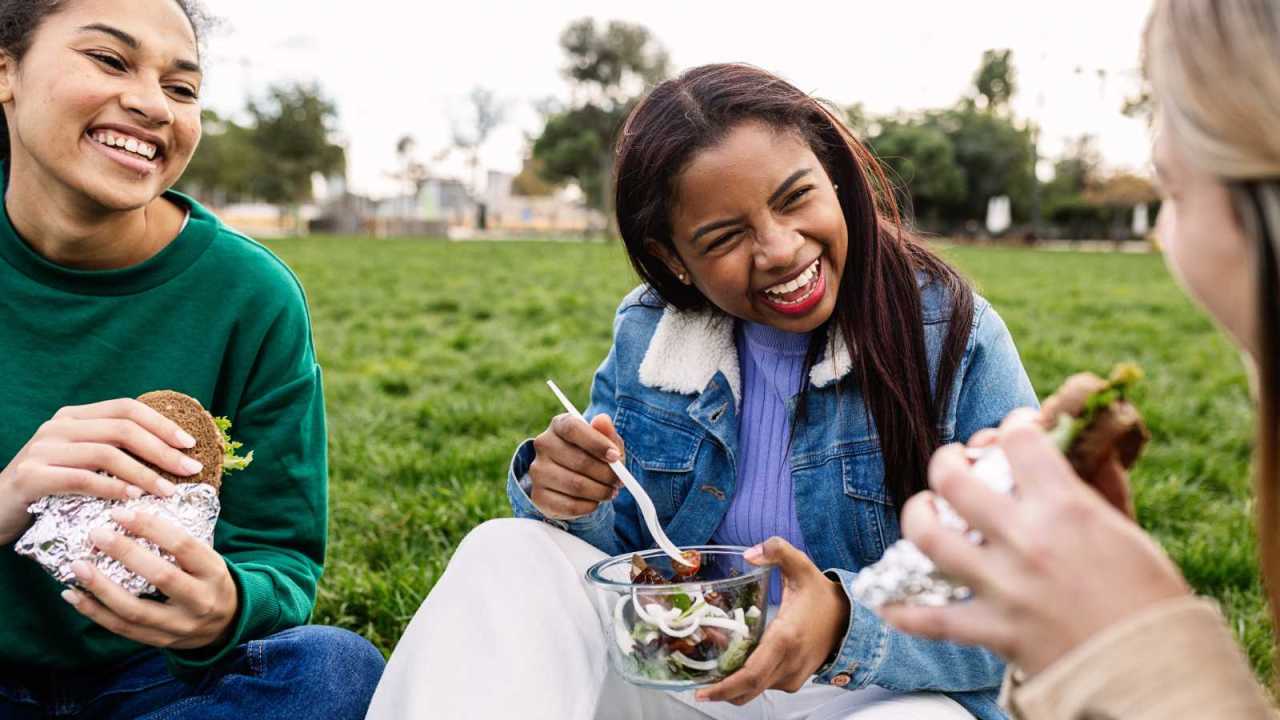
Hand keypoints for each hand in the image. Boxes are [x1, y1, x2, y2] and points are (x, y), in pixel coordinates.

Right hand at [0, 399, 203, 544]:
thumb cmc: (49, 489)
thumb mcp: (83, 462)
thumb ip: (115, 452)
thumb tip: (171, 455)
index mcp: (75, 416)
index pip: (127, 408)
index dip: (162, 424)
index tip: (190, 444)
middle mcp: (59, 426)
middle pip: (122, 429)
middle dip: (162, 449)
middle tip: (190, 469)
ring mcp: (42, 449)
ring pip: (106, 453)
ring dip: (144, 473)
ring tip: (168, 491)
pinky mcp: (31, 476)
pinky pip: (81, 478)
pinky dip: (112, 488)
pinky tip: (134, 499)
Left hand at [61, 507, 237, 649]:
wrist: (228, 623)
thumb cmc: (209, 580)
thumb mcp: (208, 559)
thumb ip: (179, 543)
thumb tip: (134, 512)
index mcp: (213, 571)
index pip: (183, 545)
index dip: (151, 527)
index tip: (120, 513)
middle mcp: (200, 600)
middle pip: (161, 576)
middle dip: (125, 553)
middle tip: (96, 534)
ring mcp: (180, 625)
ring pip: (136, 609)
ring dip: (102, 588)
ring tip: (78, 567)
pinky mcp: (160, 641)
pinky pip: (123, 628)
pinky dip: (95, 612)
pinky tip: (74, 595)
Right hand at [529, 413, 624, 518]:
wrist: (573, 479)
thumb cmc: (592, 455)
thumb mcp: (605, 441)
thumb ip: (607, 432)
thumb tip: (603, 420)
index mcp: (559, 425)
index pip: (573, 429)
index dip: (597, 443)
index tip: (615, 457)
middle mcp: (543, 445)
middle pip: (579, 460)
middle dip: (606, 473)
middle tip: (619, 480)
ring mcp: (538, 471)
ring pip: (575, 485)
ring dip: (600, 491)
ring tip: (610, 491)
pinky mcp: (539, 496)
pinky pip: (569, 505)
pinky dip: (589, 506)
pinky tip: (595, 501)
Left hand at [696, 538, 849, 704]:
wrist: (848, 618)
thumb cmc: (822, 596)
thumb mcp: (801, 566)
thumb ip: (777, 550)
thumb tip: (749, 553)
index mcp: (785, 638)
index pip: (751, 674)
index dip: (725, 687)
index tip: (703, 692)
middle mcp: (789, 663)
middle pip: (748, 690)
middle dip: (721, 693)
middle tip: (700, 689)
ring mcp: (793, 675)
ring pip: (756, 690)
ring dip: (734, 684)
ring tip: (714, 669)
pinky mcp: (795, 680)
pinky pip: (766, 686)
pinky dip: (749, 682)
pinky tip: (738, 665)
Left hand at [881, 416, 1188, 675]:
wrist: (1156, 674)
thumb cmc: (1151, 599)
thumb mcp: (1130, 532)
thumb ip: (1100, 489)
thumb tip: (1087, 448)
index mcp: (1064, 507)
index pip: (1019, 440)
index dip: (1014, 424)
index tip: (1015, 429)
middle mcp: (1025, 540)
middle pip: (953, 479)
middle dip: (947, 460)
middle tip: (954, 463)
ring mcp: (1003, 586)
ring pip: (929, 536)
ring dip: (918, 516)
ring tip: (923, 510)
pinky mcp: (993, 631)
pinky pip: (932, 619)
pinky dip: (905, 612)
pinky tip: (889, 602)